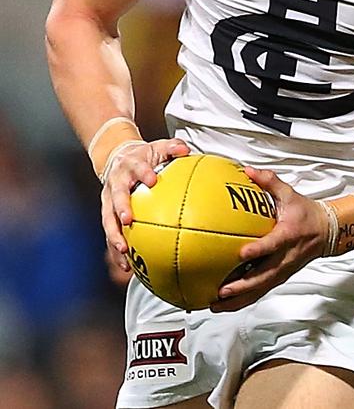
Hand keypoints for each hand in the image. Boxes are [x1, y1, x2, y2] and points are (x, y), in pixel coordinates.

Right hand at [101, 137, 189, 273]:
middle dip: (120, 208)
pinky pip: (110, 234)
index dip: (143, 173)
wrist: (117, 157)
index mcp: (129, 166)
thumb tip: (187, 150)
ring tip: (124, 252)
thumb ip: (172, 148)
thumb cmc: (142, 156)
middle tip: (127, 220)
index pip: (136, 168)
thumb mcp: (157, 148)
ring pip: (107, 220)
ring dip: (114, 236)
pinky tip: (126, 266)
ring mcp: (108, 201)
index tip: (152, 180)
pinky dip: (116, 250)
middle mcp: (116, 184)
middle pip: (115, 197)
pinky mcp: (107, 214)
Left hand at [209, 167, 328, 312]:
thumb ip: (270, 182)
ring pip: (260, 289)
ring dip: (239, 299)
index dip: (259, 250)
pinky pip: (261, 291)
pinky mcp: (280, 277)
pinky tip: (225, 304)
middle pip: (264, 276)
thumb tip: (249, 170)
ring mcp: (283, 270)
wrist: (326, 232)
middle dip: (242, 286)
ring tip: (216, 305)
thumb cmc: (305, 213)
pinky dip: (243, 300)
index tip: (242, 254)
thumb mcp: (290, 193)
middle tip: (222, 290)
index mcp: (288, 235)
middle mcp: (286, 257)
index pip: (273, 245)